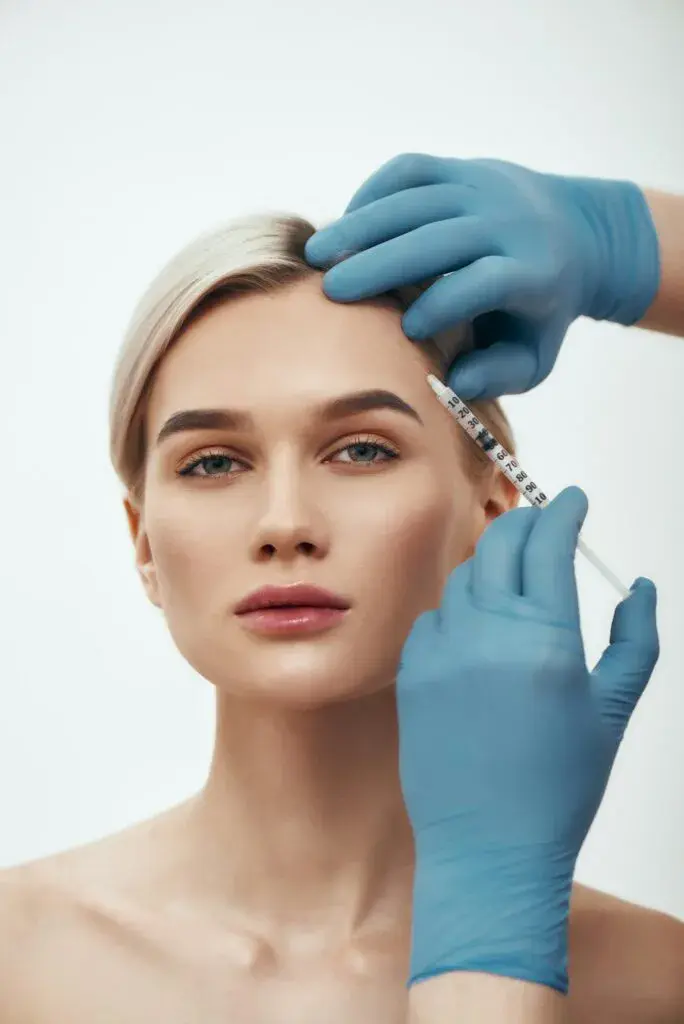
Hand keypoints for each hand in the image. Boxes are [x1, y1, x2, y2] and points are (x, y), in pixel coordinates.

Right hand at [305, 154, 659, 398]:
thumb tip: (456, 381)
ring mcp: (484, 187)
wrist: (578, 233)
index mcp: (535, 272)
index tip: (406, 330)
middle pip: (438, 237)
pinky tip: (345, 225)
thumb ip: (500, 374)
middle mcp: (509, 222)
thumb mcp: (535, 357)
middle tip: (330, 290)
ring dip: (361, 226)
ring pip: (416, 199)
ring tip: (316, 255)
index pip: (485, 282)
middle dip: (381, 263)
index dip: (444, 304)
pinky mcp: (462, 167)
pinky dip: (372, 195)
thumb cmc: (540, 313)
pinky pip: (410, 171)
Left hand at [396, 486, 658, 991]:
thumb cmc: (558, 787)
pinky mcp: (411, 672)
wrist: (487, 846)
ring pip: (465, 577)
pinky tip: (479, 625)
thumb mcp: (611, 711)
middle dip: (526, 520)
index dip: (562, 510)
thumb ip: (634, 640)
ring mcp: (441, 651)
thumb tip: (638, 586)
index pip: (548, 544)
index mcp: (544, 639)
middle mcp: (486, 634)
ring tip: (516, 574)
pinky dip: (460, 607)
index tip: (572, 497)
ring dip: (493, 562)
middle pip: (501, 543)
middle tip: (543, 519)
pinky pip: (435, 616)